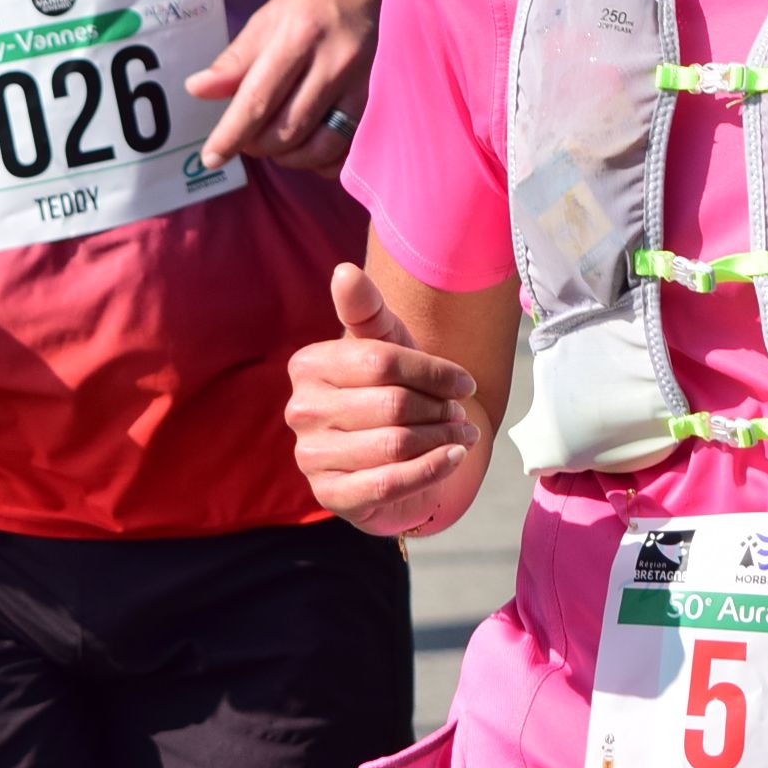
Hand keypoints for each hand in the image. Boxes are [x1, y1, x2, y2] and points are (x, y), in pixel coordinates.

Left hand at [185, 0, 388, 172]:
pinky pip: (349, 148)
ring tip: (276, 142)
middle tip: (248, 136)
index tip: (211, 157)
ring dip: (289, 156)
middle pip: (286, 130)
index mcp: (298, 36)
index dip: (231, 134)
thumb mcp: (271, 15)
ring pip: (319, 146)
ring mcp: (363, 83)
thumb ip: (237, 59)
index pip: (257, 99)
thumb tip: (197, 90)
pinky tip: (311, 148)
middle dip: (258, 145)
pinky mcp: (382, 97)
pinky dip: (325, 160)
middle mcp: (333, 63)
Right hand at [286, 262, 483, 533]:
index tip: (466, 382)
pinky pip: (389, 483)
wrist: (382, 454)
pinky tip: (453, 458)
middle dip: (439, 409)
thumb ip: (366, 308)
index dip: (434, 371)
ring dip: (442, 440)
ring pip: (394, 445)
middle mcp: (301, 411)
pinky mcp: (329, 496)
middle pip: (392, 405)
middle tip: (460, 413)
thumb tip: (344, 272)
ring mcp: (311, 457)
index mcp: (309, 365)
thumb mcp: (384, 344)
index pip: (382, 361)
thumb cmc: (385, 388)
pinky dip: (432, 470)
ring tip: (462, 434)